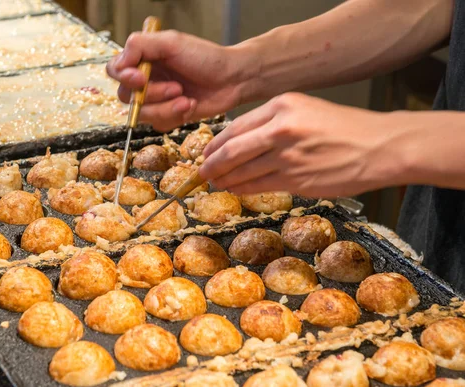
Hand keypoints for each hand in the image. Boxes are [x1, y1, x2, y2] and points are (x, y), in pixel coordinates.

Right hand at [106, 30, 244, 131]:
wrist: (232, 79)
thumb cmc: (206, 57)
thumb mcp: (171, 42)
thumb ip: (140, 45)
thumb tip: (120, 62)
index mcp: (142, 58)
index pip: (115, 69)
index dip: (124, 77)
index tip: (141, 78)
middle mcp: (146, 79)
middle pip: (127, 96)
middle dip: (153, 95)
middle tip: (177, 88)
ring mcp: (156, 99)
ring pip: (143, 114)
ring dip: (166, 108)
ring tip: (187, 99)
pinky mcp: (168, 116)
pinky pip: (159, 124)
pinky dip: (176, 116)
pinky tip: (190, 105)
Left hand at [200, 93, 411, 197]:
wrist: (381, 146)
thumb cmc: (346, 128)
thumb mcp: (306, 110)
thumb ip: (273, 123)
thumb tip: (241, 142)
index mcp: (282, 106)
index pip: (236, 127)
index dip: (215, 144)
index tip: (206, 153)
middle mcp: (281, 128)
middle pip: (232, 151)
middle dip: (211, 165)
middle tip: (200, 174)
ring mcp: (288, 155)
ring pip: (243, 172)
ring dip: (225, 180)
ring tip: (215, 183)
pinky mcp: (296, 179)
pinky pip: (260, 186)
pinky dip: (243, 189)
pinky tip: (236, 189)